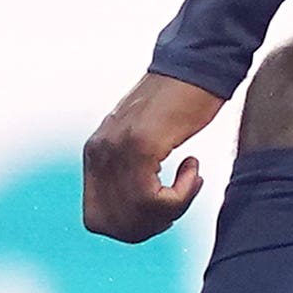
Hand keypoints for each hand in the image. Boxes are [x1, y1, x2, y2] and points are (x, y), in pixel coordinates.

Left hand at [82, 72, 226, 242]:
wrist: (197, 65)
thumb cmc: (179, 102)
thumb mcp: (142, 139)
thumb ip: (128, 169)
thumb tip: (134, 214)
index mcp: (95, 153)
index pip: (97, 219)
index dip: (129, 228)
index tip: (158, 213)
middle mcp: (100, 152)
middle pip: (113, 226)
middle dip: (149, 227)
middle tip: (176, 203)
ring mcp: (118, 149)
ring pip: (135, 216)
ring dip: (169, 211)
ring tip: (189, 180)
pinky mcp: (142, 144)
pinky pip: (154, 199)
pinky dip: (181, 196)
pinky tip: (193, 167)